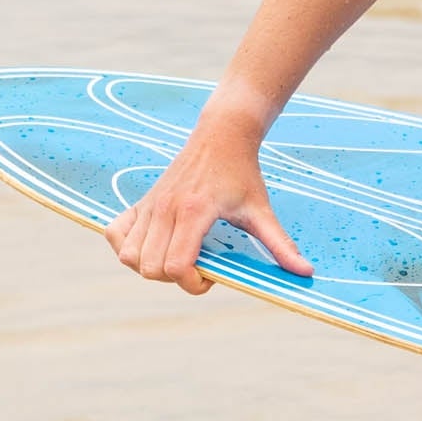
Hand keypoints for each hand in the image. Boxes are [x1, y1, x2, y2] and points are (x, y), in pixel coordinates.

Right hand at [103, 115, 312, 295]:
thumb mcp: (262, 211)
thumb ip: (281, 244)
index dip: (193, 284)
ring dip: (150, 267)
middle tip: (198, 266)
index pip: (176, 267)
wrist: (221, 136)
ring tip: (177, 257)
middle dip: (174, 279)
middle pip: (150, 268)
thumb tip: (306, 272)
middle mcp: (165, 209)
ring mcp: (149, 205)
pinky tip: (152, 246)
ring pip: (129, 256)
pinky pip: (115, 234)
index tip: (212, 277)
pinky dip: (126, 248)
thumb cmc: (242, 174)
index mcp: (194, 212)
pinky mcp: (140, 202)